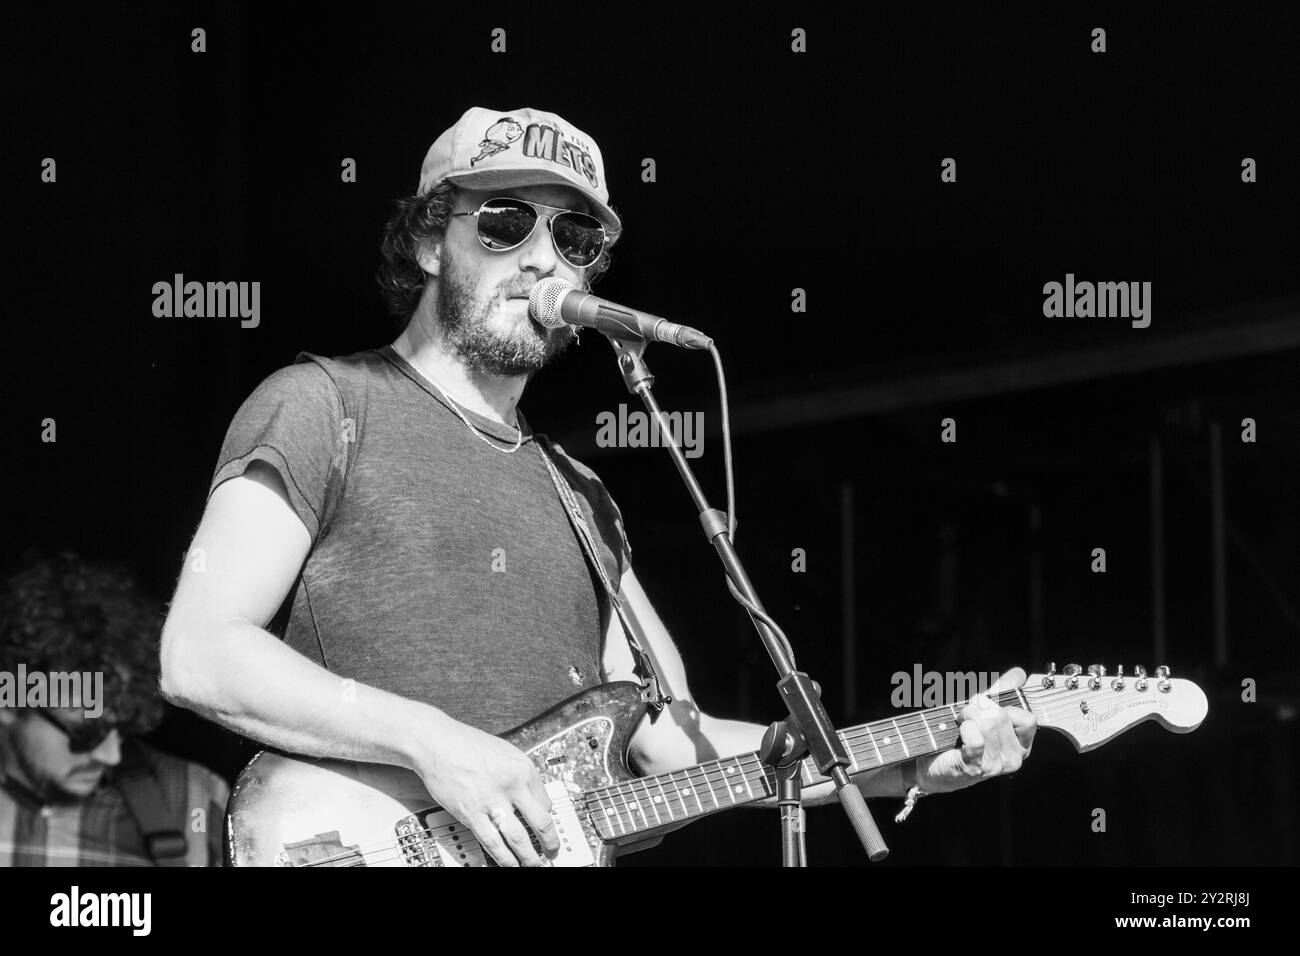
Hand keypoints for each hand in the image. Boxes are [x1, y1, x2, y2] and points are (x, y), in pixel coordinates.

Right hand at [411, 719, 559, 866]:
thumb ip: (520, 776)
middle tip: (552, 852)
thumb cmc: (466, 745)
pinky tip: (510, 864)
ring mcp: (491, 802)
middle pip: (540, 822)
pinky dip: (504, 858)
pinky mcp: (471, 814)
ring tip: (534, 864)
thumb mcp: (505, 753)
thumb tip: (532, 798)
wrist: (437, 743)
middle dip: (549, 842)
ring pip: (519, 838)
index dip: (550, 818)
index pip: (546, 801)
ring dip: (529, 857)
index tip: (549, 828)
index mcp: (523, 769)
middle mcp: (511, 786)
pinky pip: (492, 843)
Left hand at [914, 667, 1036, 794]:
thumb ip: (1003, 692)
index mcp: (1021, 746)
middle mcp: (1013, 759)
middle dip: (978, 707)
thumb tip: (1019, 673)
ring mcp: (995, 766)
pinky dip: (964, 728)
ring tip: (960, 722)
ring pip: (988, 724)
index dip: (1004, 706)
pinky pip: (975, 738)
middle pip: (1001, 716)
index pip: (1027, 719)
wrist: (933, 763)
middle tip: (965, 714)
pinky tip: (959, 732)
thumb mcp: (984, 712)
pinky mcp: (975, 768)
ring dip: (967, 715)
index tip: (987, 708)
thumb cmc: (961, 737)